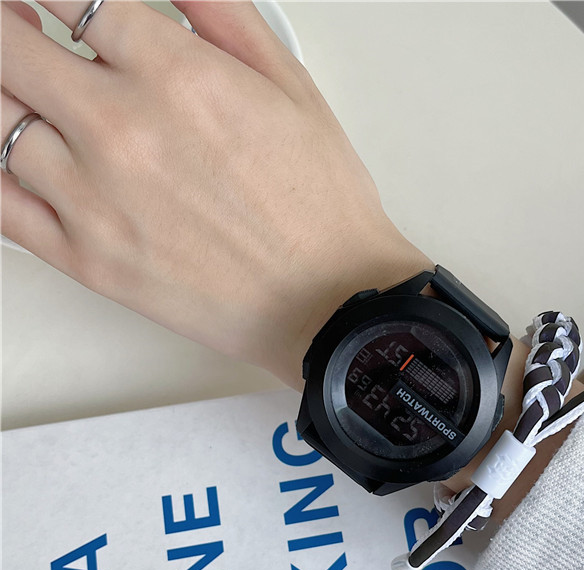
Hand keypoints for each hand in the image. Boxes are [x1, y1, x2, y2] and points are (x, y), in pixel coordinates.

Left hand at [1, 0, 572, 502]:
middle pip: (8, 45)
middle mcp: (122, 130)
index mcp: (176, 76)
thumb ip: (221, 14)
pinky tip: (6, 153)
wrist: (330, 303)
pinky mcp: (87, 259)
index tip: (48, 1)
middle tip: (17, 28)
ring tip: (22, 90)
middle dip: (7, 26)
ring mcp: (94, 198)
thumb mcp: (292, 88)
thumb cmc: (321, 210)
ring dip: (1, 91)